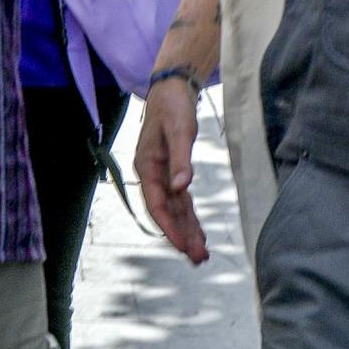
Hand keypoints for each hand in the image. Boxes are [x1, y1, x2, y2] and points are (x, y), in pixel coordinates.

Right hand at [136, 78, 208, 263]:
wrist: (172, 89)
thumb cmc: (173, 107)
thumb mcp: (180, 131)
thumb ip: (181, 160)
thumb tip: (182, 188)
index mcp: (147, 165)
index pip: (156, 204)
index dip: (169, 227)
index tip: (182, 247)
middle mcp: (151, 173)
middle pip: (165, 211)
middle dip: (181, 236)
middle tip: (198, 259)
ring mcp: (161, 174)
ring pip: (174, 209)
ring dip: (187, 230)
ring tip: (201, 254)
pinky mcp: (172, 171)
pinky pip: (180, 200)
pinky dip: (189, 217)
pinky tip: (198, 232)